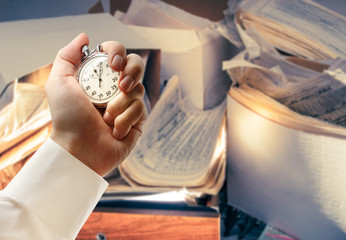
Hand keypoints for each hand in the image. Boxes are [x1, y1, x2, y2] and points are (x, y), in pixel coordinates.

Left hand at [45, 33, 145, 175]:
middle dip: (132, 72)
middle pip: (137, 65)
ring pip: (139, 89)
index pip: (117, 53)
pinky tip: (114, 131)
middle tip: (121, 85)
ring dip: (121, 104)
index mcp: (99, 76)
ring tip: (106, 118)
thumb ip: (67, 56)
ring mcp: (128, 104)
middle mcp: (115, 88)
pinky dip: (125, 119)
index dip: (118, 52)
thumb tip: (85, 37)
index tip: (113, 64)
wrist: (80, 148)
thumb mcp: (59, 82)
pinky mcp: (137, 120)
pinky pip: (141, 109)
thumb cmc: (67, 118)